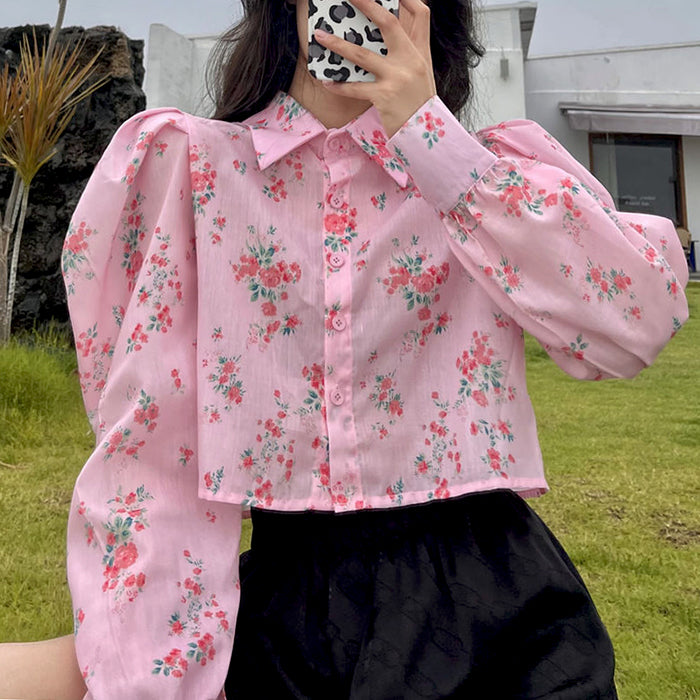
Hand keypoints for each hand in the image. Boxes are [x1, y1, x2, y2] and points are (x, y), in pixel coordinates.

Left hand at [313, 0, 436, 138]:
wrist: (425, 135)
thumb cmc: (418, 105)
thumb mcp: (421, 74)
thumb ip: (408, 54)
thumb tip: (385, 39)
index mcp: (421, 52)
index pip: (421, 14)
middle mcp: (411, 61)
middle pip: (389, 23)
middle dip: (367, 5)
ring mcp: (398, 78)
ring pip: (363, 55)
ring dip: (338, 44)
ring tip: (320, 36)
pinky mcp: (385, 97)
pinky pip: (356, 88)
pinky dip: (339, 85)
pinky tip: (326, 81)